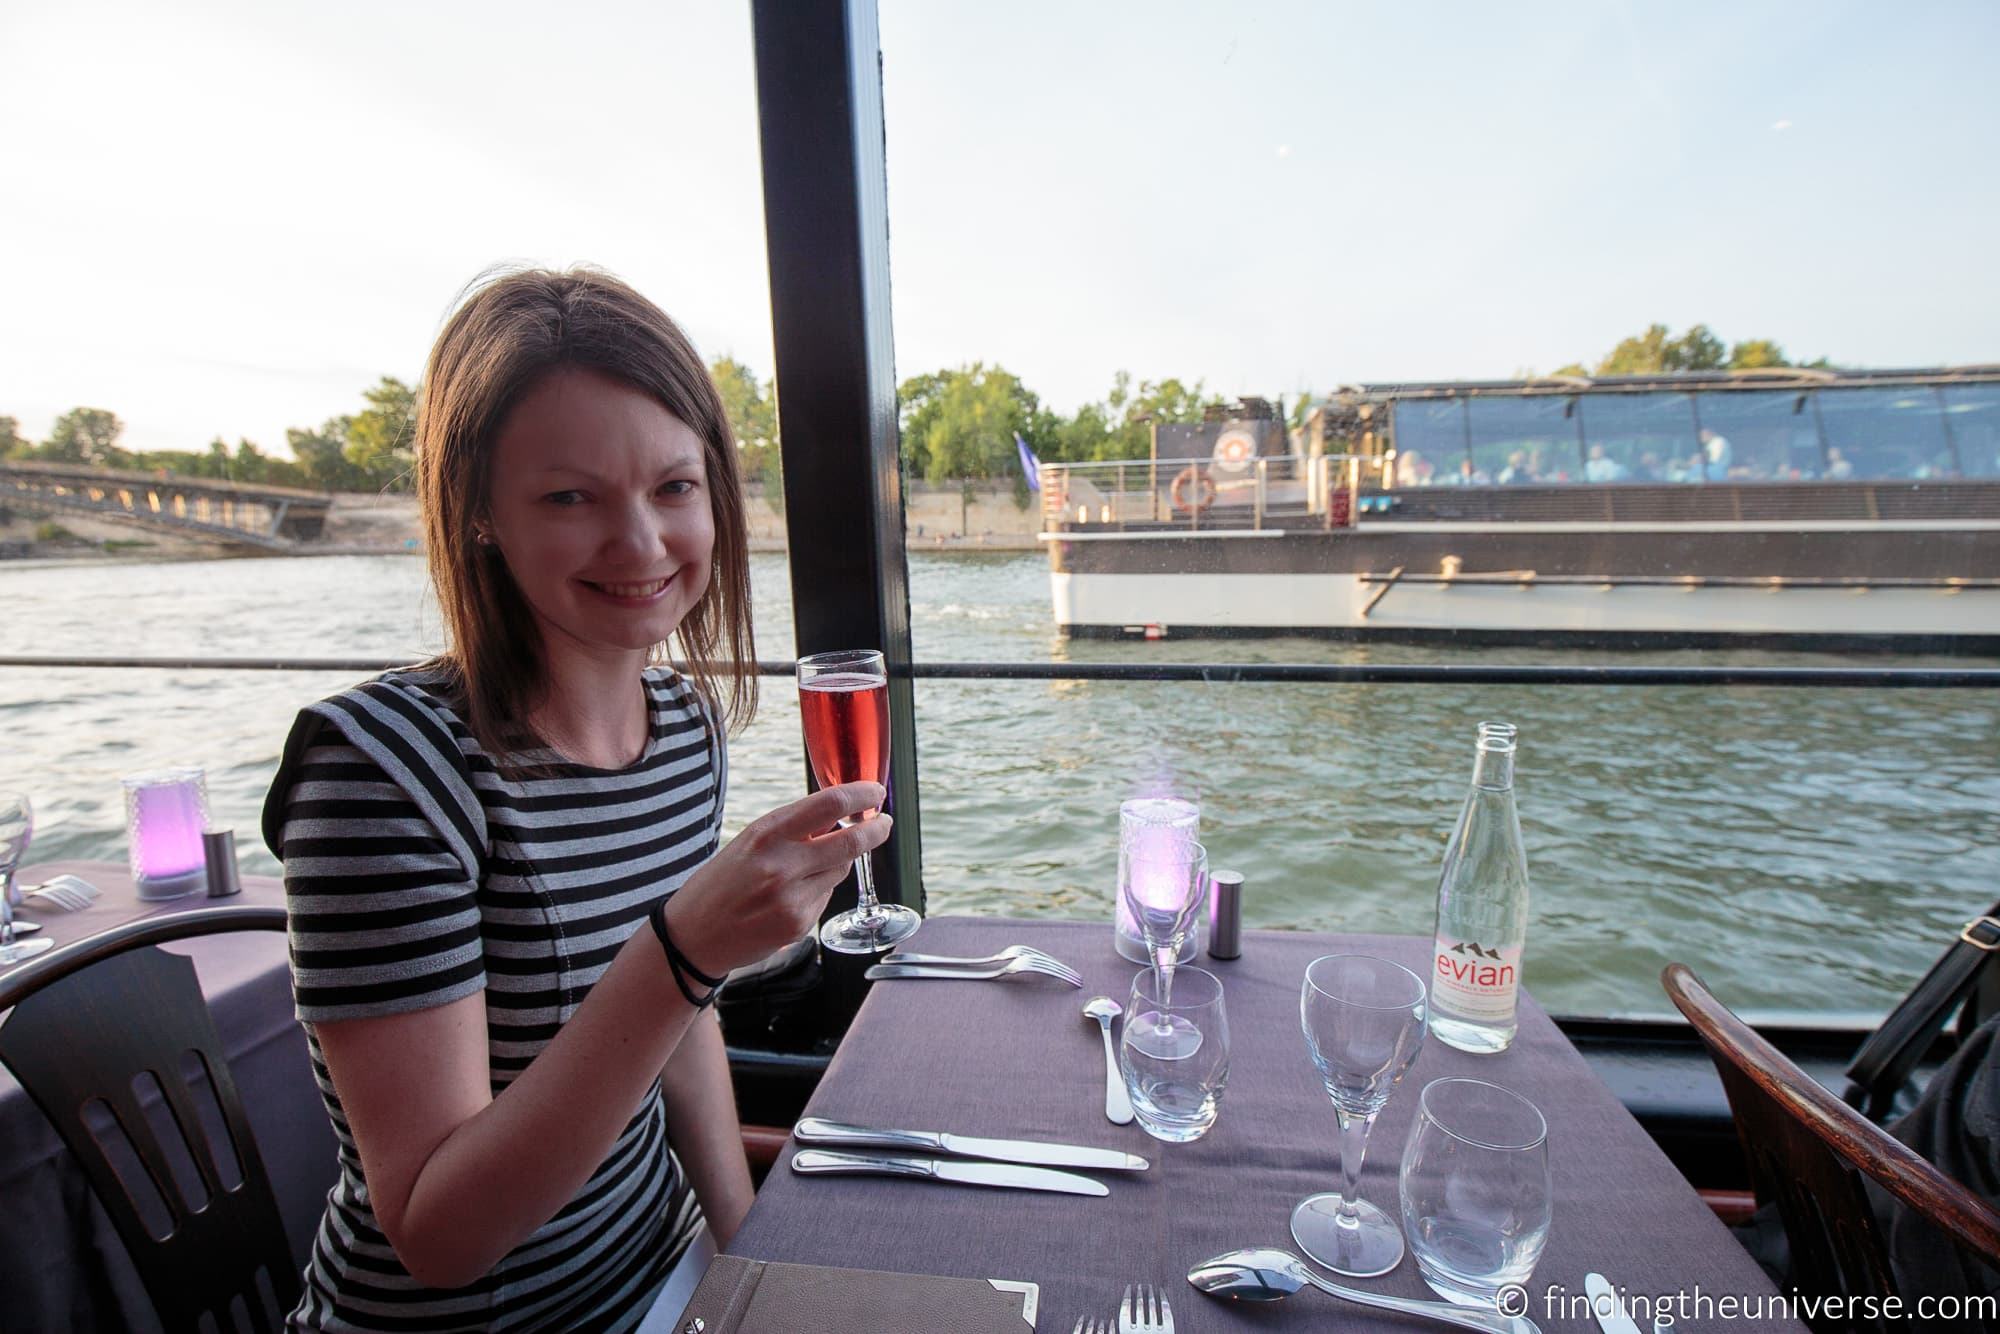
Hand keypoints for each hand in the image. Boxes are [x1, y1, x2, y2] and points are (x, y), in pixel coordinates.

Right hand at [662, 782, 889, 976]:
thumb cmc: (720, 883)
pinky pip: (826, 897)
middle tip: (883, 823)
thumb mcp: (749, 842)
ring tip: (803, 870)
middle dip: (875, 830)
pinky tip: (788, 898)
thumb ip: (793, 829)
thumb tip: (839, 814)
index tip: (875, 792)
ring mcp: (792, 897)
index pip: (829, 804)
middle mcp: (781, 864)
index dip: (861, 795)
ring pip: (841, 870)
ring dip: (836, 863)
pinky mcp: (799, 924)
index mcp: (766, 833)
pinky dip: (818, 891)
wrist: (692, 937)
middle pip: (850, 841)